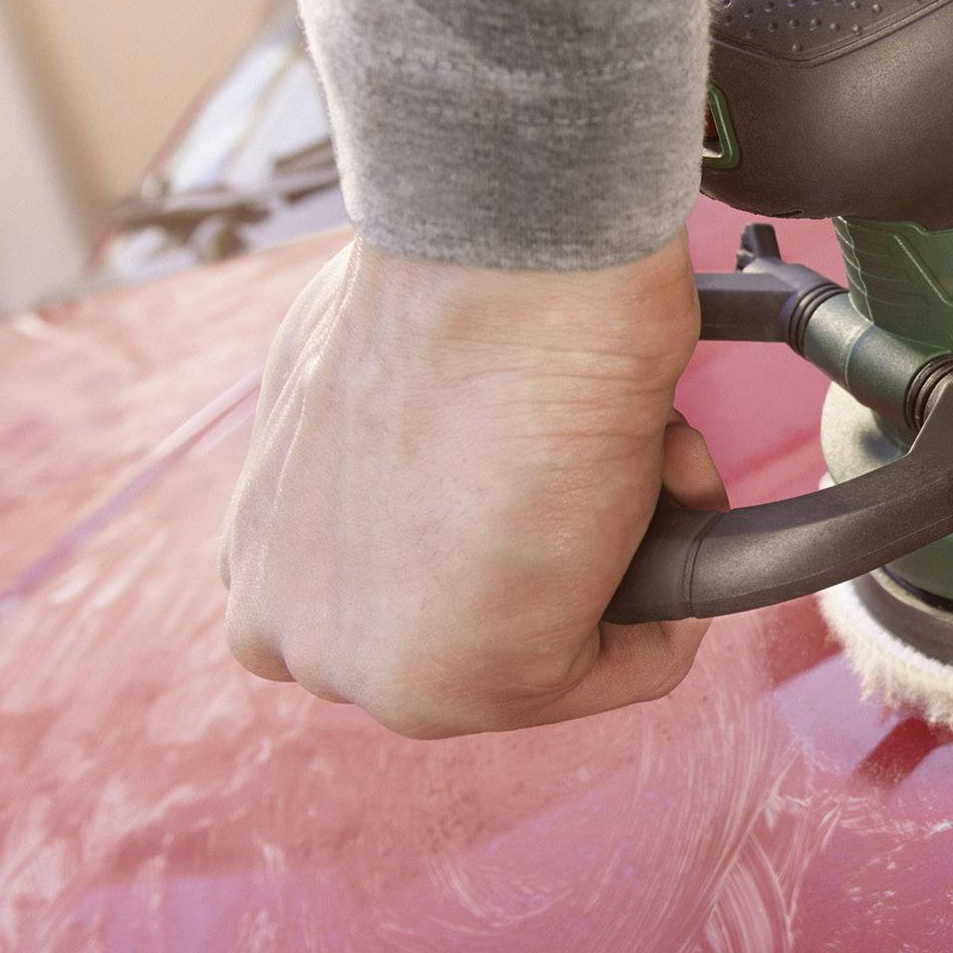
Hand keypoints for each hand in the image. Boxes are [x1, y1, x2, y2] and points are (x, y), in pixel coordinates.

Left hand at [222, 234, 723, 738]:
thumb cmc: (454, 284)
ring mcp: (373, 672)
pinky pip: (639, 660)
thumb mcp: (376, 376)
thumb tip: (467, 453)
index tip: (553, 441)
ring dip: (633, 546)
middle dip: (572, 541)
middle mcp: (293, 631)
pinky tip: (660, 475)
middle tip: (599, 443)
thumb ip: (395, 454)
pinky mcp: (474, 685)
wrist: (496, 267)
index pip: (409, 582)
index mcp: (262, 556)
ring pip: (560, 642)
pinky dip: (690, 576)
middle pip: (489, 621)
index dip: (518, 512)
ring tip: (629, 445)